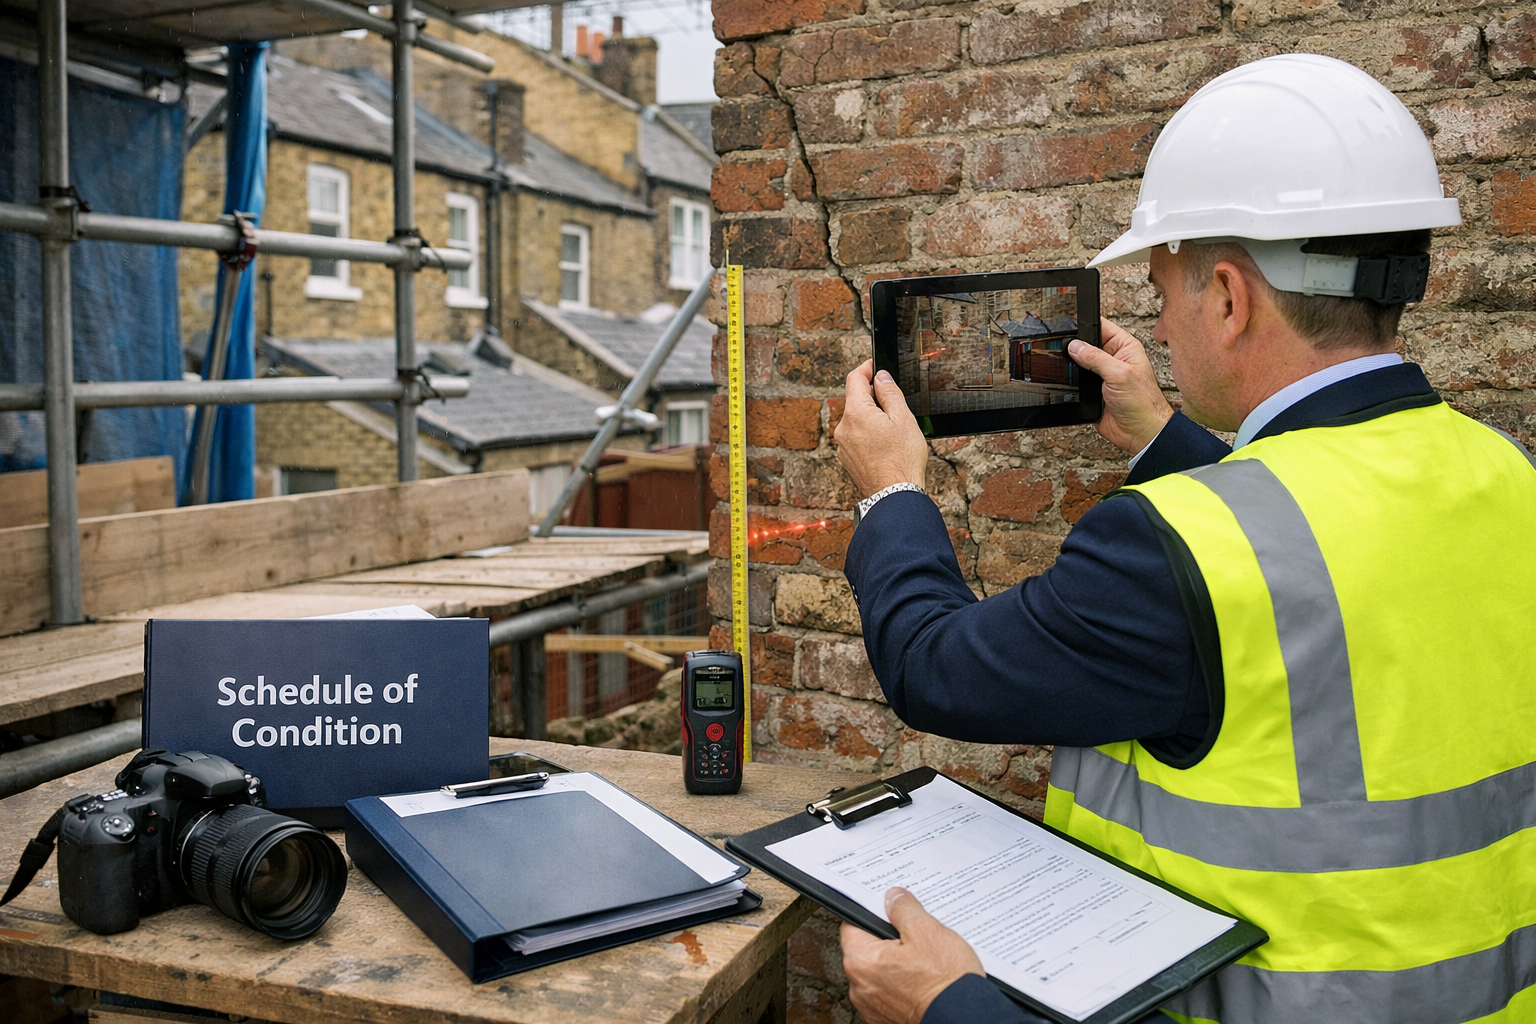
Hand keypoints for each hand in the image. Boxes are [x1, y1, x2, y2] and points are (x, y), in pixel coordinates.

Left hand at [833, 360, 928, 497]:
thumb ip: (889, 393)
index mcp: (856, 413)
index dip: (866, 368)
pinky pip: (856, 437)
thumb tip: (880, 377)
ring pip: (857, 420)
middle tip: (895, 404)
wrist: (895, 496)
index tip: (875, 365)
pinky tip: (885, 445)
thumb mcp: (903, 418)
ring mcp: (843, 445)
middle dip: (873, 398)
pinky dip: (868, 434)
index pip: (854, 378)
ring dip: (872, 418)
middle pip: (856, 400)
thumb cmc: (902, 461)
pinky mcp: (847, 458)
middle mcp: (843, 428)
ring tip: (894, 431)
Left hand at [841, 888, 985, 1023]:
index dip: (873, 912)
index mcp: (861, 962)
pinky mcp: (889, 1018)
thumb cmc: (944, 982)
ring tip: (926, 960)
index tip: (889, 910)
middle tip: (916, 935)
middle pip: (869, 949)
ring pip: (882, 971)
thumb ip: (903, 909)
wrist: (965, 1018)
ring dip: (899, 963)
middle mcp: (860, 988)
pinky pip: (892, 991)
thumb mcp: (926, 930)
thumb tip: (894, 898)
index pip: (853, 924)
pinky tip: (926, 979)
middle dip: (890, 939)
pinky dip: (905, 984)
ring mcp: (874, 1006)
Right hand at [1068, 319, 1173, 453]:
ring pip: (1078, 364)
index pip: (1101, 326)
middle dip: (1074, 346)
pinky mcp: (1092, 391)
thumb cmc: (1143, 403)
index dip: (1085, 323)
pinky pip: (1076, 382)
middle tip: (1063, 348)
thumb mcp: (1120, 374)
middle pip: (1086, 344)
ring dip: (1072, 366)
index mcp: (1124, 347)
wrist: (1140, 433)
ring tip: (1065, 366)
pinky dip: (1070, 382)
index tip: (1068, 323)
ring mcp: (1101, 376)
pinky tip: (1067, 381)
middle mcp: (1112, 359)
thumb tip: (1075, 346)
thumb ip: (1096, 357)